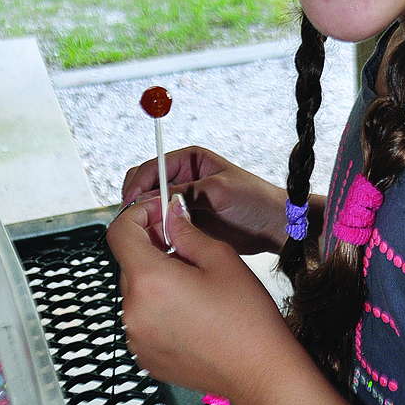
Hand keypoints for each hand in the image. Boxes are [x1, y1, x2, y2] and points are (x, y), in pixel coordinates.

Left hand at [108, 193, 293, 400]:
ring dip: (156, 280)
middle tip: (186, 247)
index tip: (157, 212)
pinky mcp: (144, 356)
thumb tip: (170, 215)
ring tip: (195, 285)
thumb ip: (186, 232)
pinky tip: (192, 312)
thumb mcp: (220, 259)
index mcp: (150, 280)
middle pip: (129, 263)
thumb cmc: (247, 318)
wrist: (259, 372)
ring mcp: (136, 337)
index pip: (119, 233)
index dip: (137, 215)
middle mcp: (134, 311)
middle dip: (152, 248)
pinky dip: (159, 308)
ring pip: (137, 292)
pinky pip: (142, 319)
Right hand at [122, 145, 288, 255]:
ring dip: (146, 221)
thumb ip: (185, 192)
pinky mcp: (186, 223)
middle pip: (144, 188)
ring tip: (151, 236)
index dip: (137, 185)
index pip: (151, 168)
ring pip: (150, 210)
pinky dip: (157, 235)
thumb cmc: (254, 200)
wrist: (274, 227)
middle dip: (138, 204)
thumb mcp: (218, 191)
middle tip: (138, 222)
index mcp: (189, 160)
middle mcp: (182, 179)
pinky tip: (160, 244)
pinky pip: (161, 227)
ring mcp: (182, 203)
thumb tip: (153, 198)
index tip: (130, 204)